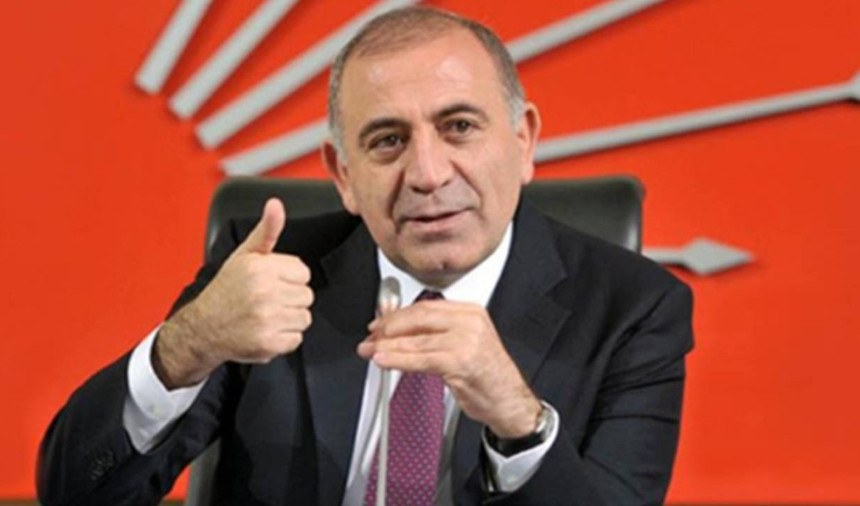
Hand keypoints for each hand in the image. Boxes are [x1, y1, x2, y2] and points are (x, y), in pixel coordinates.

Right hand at [154, 198, 313, 388]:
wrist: (204, 327)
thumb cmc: (227, 289)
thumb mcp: (245, 255)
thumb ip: (266, 230)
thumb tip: (276, 204)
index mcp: (260, 268)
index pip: (303, 272)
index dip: (289, 278)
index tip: (271, 282)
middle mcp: (263, 292)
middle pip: (307, 296)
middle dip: (290, 298)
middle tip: (267, 301)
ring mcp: (266, 319)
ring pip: (304, 318)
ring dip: (288, 319)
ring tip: (266, 315)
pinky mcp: (267, 343)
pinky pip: (296, 339)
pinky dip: (283, 339)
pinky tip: (265, 331)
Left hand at [357, 299, 541, 437]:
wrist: (510, 402)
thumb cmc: (488, 376)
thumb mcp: (464, 345)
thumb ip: (436, 335)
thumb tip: (400, 331)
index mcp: (470, 312)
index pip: (425, 307)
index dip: (397, 315)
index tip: (380, 323)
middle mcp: (469, 322)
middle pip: (418, 318)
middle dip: (388, 328)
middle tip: (371, 337)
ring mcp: (466, 341)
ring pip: (416, 340)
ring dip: (387, 346)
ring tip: (371, 350)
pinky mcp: (460, 361)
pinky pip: (421, 359)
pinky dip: (398, 360)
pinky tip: (384, 360)